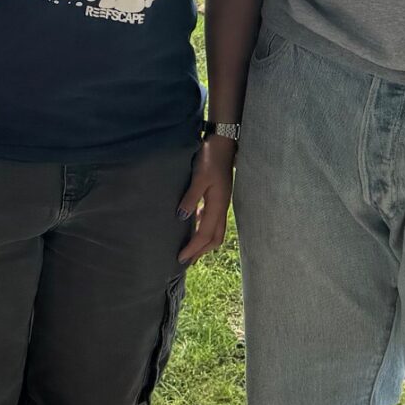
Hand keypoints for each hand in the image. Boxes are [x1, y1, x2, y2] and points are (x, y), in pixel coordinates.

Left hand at [179, 137, 233, 262]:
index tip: (181, 258)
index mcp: (218, 205)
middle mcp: (222, 208)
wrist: (223, 143)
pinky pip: (212, 219)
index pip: (205, 234)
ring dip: (202, 242)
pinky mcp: (218, 197)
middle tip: (186, 261)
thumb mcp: (199, 177)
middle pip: (214, 238)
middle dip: (201, 251)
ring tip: (190, 249)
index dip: (193, 248)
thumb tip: (182, 217)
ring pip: (214, 230)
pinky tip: (193, 225)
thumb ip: (191, 198)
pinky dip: (203, 228)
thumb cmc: (210, 158)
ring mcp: (221, 203)